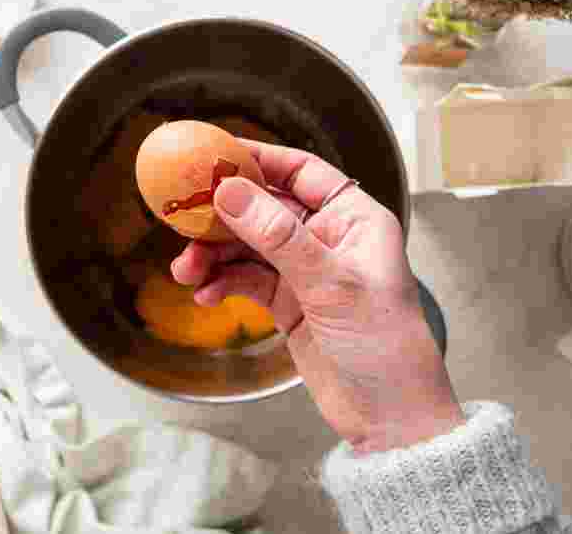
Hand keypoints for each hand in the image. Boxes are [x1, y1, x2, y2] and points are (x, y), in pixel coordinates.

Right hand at [171, 140, 463, 453]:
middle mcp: (327, 238)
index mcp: (353, 219)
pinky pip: (246, 280)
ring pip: (247, 247)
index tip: (212, 156)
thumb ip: (278, 236)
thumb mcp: (331, 283)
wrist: (388, 416)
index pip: (300, 171)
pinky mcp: (289, 304)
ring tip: (188, 271)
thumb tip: (230, 191)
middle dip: (222, 217)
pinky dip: (223, 283)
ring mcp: (305, 272)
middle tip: (183, 221)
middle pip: (262, 209)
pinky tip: (207, 295)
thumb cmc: (385, 344)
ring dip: (214, 255)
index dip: (256, 160)